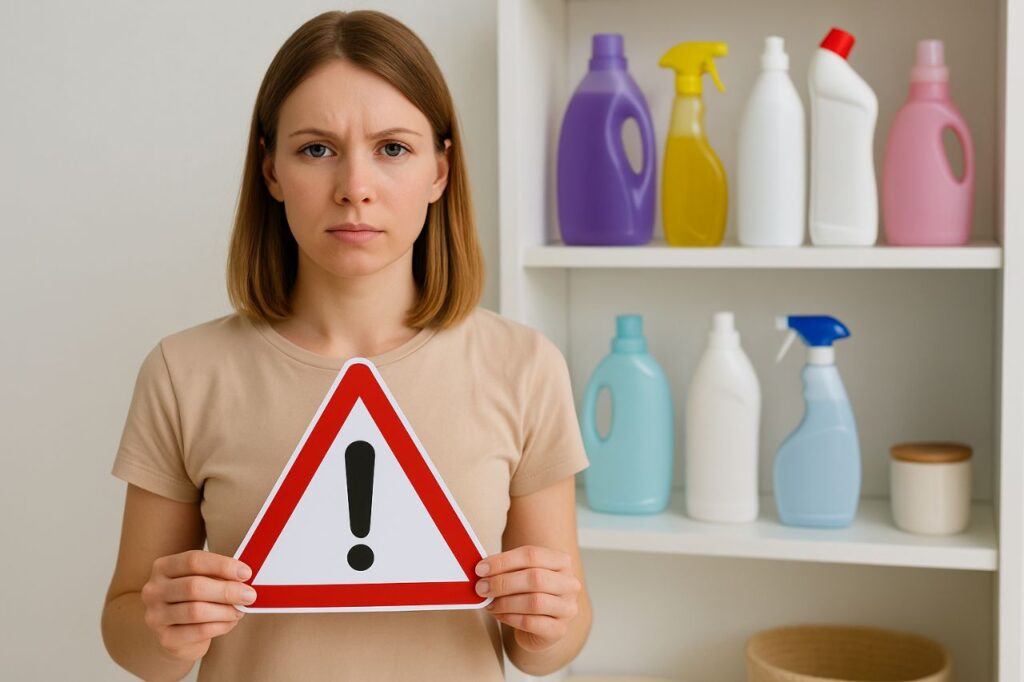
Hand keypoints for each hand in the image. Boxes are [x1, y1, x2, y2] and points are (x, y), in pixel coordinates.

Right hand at [140, 550, 254, 662]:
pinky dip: (220, 626)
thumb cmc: (195, 599)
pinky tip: (230, 622)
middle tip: (249, 595)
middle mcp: (153, 590)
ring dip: (225, 610)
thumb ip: (218, 575)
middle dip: (227, 590)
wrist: (177, 634)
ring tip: (240, 610)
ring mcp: (156, 615)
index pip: (193, 560)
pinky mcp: (165, 638)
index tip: (246, 573)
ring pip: (196, 611)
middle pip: (194, 586)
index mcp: (163, 567)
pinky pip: (198, 631)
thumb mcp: (203, 580)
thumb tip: (244, 577)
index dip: (222, 565)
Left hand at [475, 545, 581, 651]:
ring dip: (505, 602)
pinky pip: (531, 622)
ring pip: (534, 602)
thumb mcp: (520, 575)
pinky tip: (498, 614)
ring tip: (489, 603)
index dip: (503, 561)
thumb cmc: (528, 594)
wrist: (540, 626)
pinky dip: (510, 617)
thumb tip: (482, 569)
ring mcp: (567, 607)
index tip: (481, 569)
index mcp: (561, 562)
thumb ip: (506, 569)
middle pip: (535, 578)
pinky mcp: (559, 629)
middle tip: (481, 588)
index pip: (531, 555)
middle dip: (503, 582)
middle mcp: (569, 583)